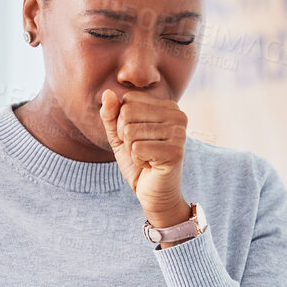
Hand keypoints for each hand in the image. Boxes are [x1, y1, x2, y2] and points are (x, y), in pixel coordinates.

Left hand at [100, 90, 189, 228]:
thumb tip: (107, 92)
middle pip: (127, 113)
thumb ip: (111, 114)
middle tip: (140, 150)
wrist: (154, 193)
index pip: (128, 100)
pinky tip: (150, 165)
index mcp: (168, 106)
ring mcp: (179, 133)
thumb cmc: (139, 162)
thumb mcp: (119, 136)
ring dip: (131, 150)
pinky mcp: (175, 152)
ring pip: (130, 131)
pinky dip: (137, 160)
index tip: (137, 137)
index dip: (122, 122)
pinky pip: (137, 148)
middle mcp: (178, 116)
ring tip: (146, 158)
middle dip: (125, 136)